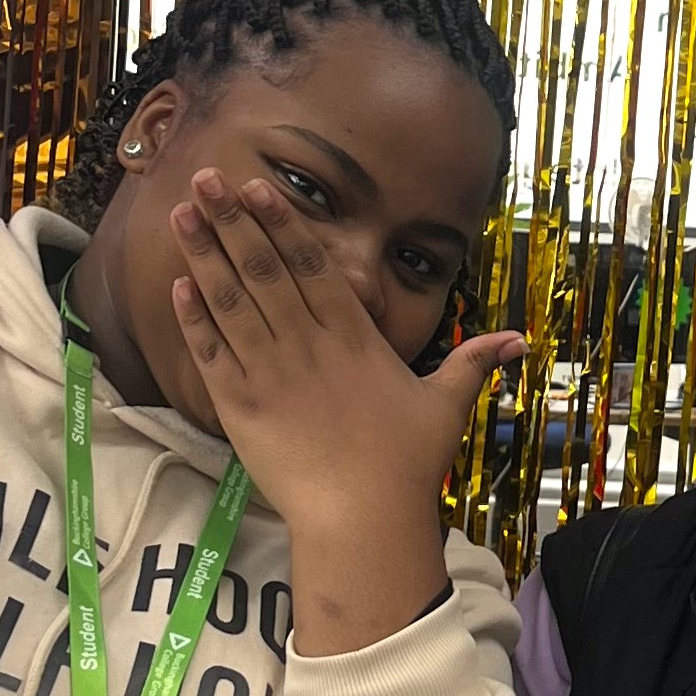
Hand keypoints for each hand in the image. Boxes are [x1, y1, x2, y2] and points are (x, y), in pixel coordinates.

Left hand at [168, 169, 521, 651]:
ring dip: (204, 254)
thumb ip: (473, 363)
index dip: (283, 223)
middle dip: (233, 221)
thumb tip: (518, 340)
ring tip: (182, 212)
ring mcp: (269, 373)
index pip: (312, 266)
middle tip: (206, 177)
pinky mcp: (240, 408)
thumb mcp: (446, 407)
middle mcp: (308, 345)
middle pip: (264, 270)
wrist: (362, 519)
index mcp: (354, 337)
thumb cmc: (406, 466)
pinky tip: (177, 283)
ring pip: (230, 301)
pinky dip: (193, 318)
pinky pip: (210, 354)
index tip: (258, 188)